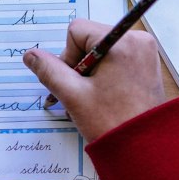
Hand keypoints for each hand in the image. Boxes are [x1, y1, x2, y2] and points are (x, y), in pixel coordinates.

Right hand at [22, 20, 167, 142]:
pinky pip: (116, 60)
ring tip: (95, 98)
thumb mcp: (73, 95)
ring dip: (91, 72)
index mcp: (121, 41)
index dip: (68, 56)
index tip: (75, 82)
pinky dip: (105, 75)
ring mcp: (145, 52)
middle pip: (90, 40)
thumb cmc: (112, 122)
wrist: (144, 148)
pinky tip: (106, 97)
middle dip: (80, 65)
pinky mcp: (147, 65)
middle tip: (84, 93)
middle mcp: (137, 39)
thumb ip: (49, 71)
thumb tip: (31, 55)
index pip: (77, 31)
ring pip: (101, 51)